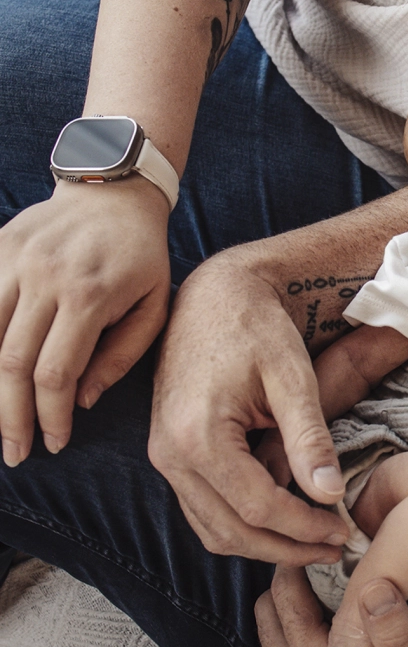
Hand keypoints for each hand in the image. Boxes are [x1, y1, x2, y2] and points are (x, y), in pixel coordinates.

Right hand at [0, 178, 171, 465]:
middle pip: (11, 363)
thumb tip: (81, 402)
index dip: (49, 417)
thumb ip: (122, 355)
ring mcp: (14, 260)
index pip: (56, 372)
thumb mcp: (155, 305)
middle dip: (10, 417)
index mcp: (90, 294)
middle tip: (15, 453)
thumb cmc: (142, 257)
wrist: (115, 193)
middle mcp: (45, 277)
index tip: (53, 444)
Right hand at [148, 251, 350, 565]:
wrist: (213, 295)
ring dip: (263, 546)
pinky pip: (203, 511)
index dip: (304, 527)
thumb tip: (331, 494)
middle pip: (230, 531)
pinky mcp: (170, 454)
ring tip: (314, 542)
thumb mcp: (291, 374)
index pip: (257, 507)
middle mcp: (170, 455)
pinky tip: (282, 522)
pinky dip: (241, 526)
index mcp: (198, 435)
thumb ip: (309, 436)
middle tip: (334, 549)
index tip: (343, 532)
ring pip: (212, 531)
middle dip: (286, 549)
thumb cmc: (255, 326)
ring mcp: (164, 458)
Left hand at [256, 566, 407, 646]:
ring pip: (274, 633)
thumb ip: (396, 636)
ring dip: (293, 601)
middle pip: (270, 612)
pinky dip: (298, 626)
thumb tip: (373, 587)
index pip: (285, 598)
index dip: (302, 559)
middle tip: (329, 552)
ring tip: (333, 577)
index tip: (330, 538)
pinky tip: (335, 616)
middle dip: (291, 576)